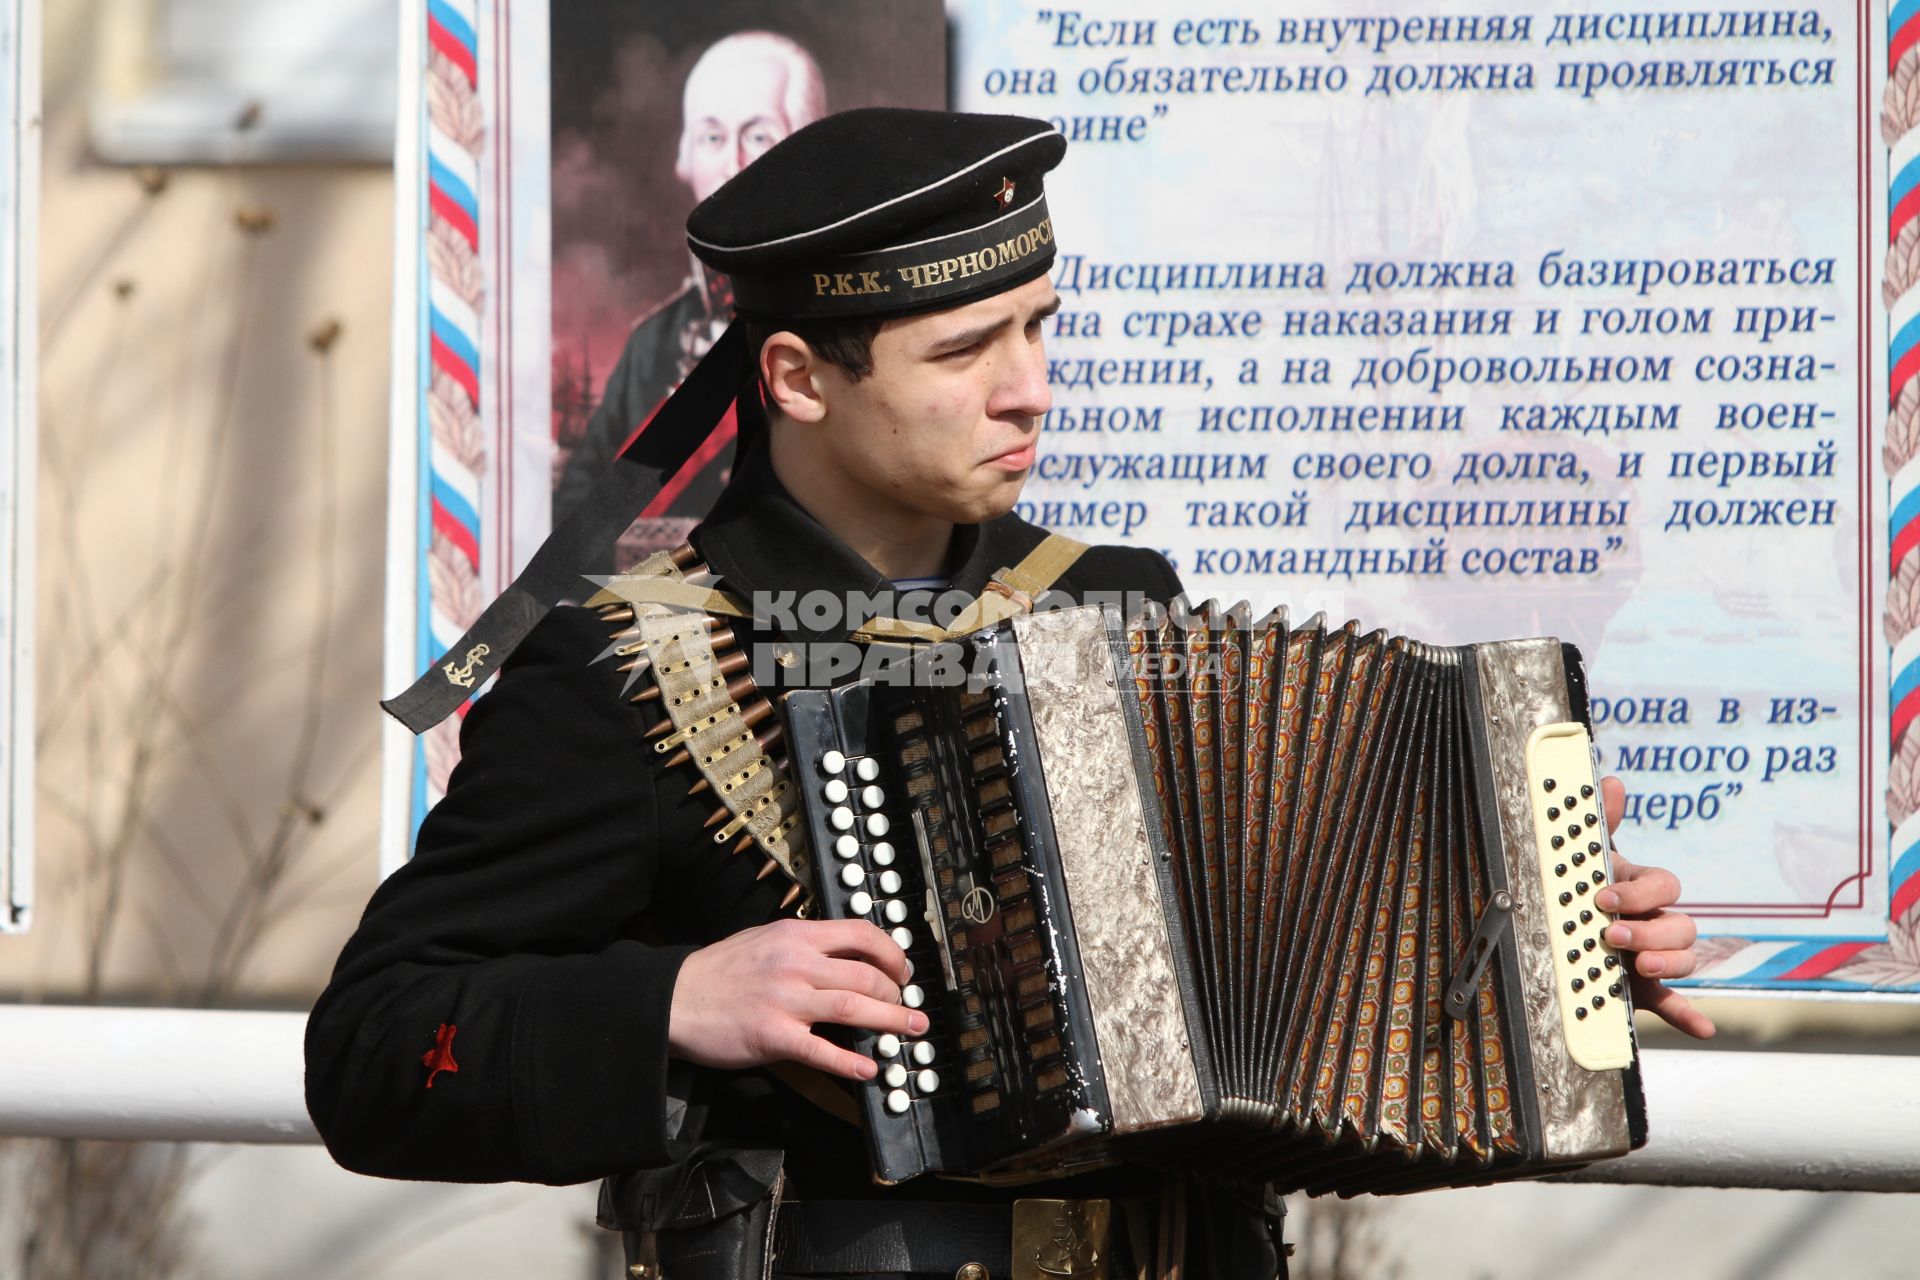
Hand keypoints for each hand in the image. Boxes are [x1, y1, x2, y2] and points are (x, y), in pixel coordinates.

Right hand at [667, 917, 926, 1080]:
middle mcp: (795, 963)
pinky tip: (868, 1070)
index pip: (860, 934)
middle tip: (909, 1009)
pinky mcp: (772, 1036)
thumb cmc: (717, 972)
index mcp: (796, 935)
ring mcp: (785, 1000)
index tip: (904, 971)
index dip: (892, 953)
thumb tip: (845, 956)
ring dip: (890, 1022)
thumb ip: (803, 946)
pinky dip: (849, 1063)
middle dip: (896, 994)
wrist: (673, 999)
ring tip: (911, 1031)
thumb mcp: (763, 940)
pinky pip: (821, 1051)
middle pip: (865, 975)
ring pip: (853, 1008)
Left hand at [1594, 775, 1716, 1038]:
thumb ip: (1601, 823)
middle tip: (1612, 933)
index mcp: (1641, 889)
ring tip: (1640, 964)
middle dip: (1650, 928)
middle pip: (1681, 924)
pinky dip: (1689, 1015)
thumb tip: (1612, 781)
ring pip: (1685, 958)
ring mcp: (1654, 956)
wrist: (1566, 928)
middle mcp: (1655, 921)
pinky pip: (1676, 1002)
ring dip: (1668, 961)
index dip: (1638, 891)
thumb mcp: (1589, 857)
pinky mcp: (1647, 988)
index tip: (1603, 896)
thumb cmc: (1583, 887)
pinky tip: (1703, 1028)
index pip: (1662, 884)